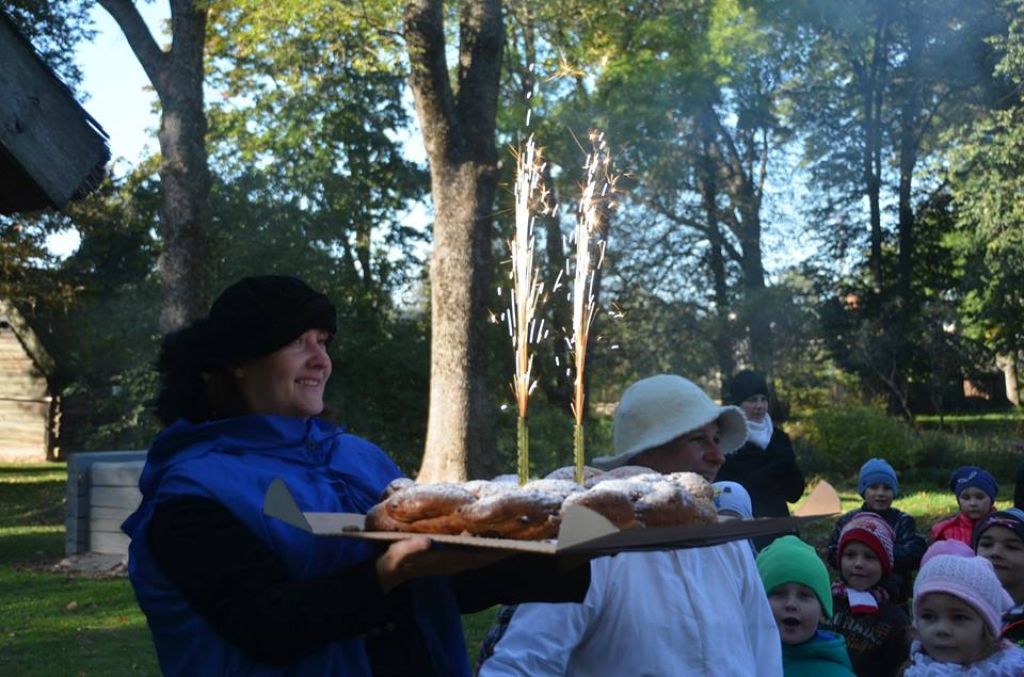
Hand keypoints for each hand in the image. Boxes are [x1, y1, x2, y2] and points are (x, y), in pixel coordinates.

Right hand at [375, 537, 511, 592]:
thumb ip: (410, 549)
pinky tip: (495, 534)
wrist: (385, 577)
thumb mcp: (395, 556)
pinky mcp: (450, 557)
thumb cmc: (391, 564)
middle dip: (506, 547)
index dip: (498, 550)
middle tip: (528, 533)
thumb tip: (428, 541)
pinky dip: (488, 544)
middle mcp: (455, 563)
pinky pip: (475, 551)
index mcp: (447, 561)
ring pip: (483, 554)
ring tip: (518, 531)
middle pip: (487, 555)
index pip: (479, 556)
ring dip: (499, 545)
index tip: (518, 542)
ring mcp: (454, 561)